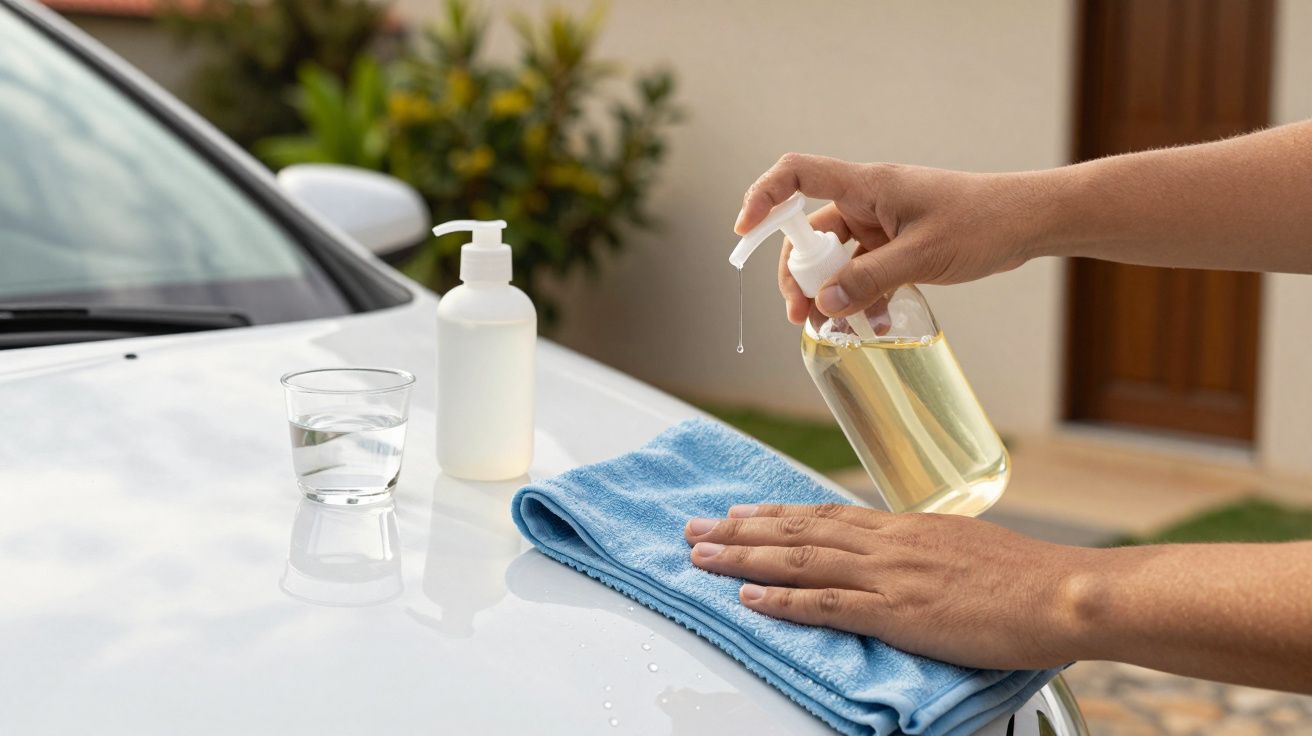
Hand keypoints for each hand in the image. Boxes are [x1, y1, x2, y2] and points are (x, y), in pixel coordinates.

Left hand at [684, 502, 1096, 669]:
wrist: (1062, 592)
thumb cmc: (1025, 577)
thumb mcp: (963, 549)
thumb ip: (922, 551)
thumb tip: (901, 556)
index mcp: (903, 527)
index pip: (822, 514)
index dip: (773, 513)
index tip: (738, 511)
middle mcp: (886, 543)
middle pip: (797, 530)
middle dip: (739, 530)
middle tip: (693, 528)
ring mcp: (889, 575)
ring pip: (799, 559)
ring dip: (744, 558)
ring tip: (701, 556)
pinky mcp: (897, 612)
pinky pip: (827, 604)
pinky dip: (783, 600)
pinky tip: (750, 597)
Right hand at [735, 154, 1047, 323]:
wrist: (1027, 223)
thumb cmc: (981, 223)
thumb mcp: (922, 256)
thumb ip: (870, 279)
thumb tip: (824, 303)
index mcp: (867, 186)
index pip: (798, 176)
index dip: (764, 198)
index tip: (744, 231)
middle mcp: (867, 201)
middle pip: (809, 232)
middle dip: (799, 274)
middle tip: (801, 315)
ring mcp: (881, 223)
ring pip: (835, 258)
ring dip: (828, 292)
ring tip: (830, 328)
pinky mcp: (896, 244)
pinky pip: (863, 270)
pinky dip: (858, 296)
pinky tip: (866, 324)